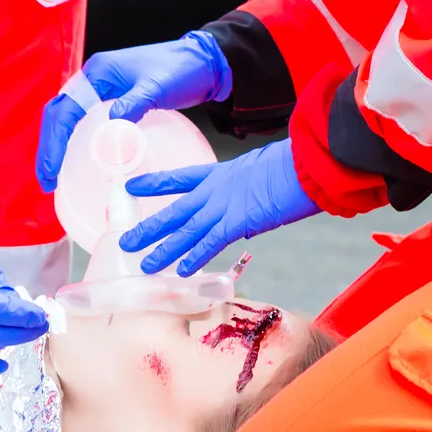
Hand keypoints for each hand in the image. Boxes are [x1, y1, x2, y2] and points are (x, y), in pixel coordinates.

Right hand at [36, 31, 232, 190]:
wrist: (202, 62)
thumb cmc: (181, 69)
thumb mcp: (157, 88)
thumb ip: (134, 103)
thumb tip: (113, 123)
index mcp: (97, 72)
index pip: (65, 109)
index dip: (54, 141)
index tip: (52, 169)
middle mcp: (93, 78)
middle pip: (58, 113)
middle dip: (48, 146)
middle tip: (47, 179)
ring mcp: (102, 88)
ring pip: (68, 117)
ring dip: (57, 144)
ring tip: (54, 174)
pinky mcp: (112, 98)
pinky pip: (84, 120)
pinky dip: (74, 139)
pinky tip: (76, 158)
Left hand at [117, 139, 320, 275]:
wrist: (307, 161)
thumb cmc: (294, 162)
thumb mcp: (263, 170)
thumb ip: (249, 189)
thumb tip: (250, 212)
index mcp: (221, 173)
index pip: (180, 178)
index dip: (154, 183)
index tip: (131, 186)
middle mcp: (217, 190)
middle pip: (175, 210)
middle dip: (150, 227)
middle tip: (125, 241)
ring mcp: (226, 205)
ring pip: (186, 231)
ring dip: (165, 249)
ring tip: (144, 264)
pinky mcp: (240, 221)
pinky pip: (211, 242)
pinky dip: (196, 257)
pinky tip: (182, 271)